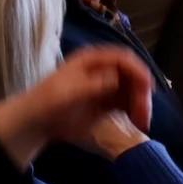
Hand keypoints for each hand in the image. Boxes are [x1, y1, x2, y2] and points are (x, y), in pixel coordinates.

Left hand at [0, 47, 154, 168]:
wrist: (34, 123)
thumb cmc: (48, 102)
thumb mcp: (69, 92)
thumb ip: (93, 84)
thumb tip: (116, 79)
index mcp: (93, 60)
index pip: (123, 58)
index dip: (138, 70)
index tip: (147, 88)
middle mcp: (103, 70)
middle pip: (132, 76)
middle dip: (141, 94)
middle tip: (144, 115)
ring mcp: (106, 86)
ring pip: (133, 91)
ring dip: (140, 105)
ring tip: (141, 124)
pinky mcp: (106, 103)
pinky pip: (127, 105)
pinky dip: (134, 114)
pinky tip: (136, 125)